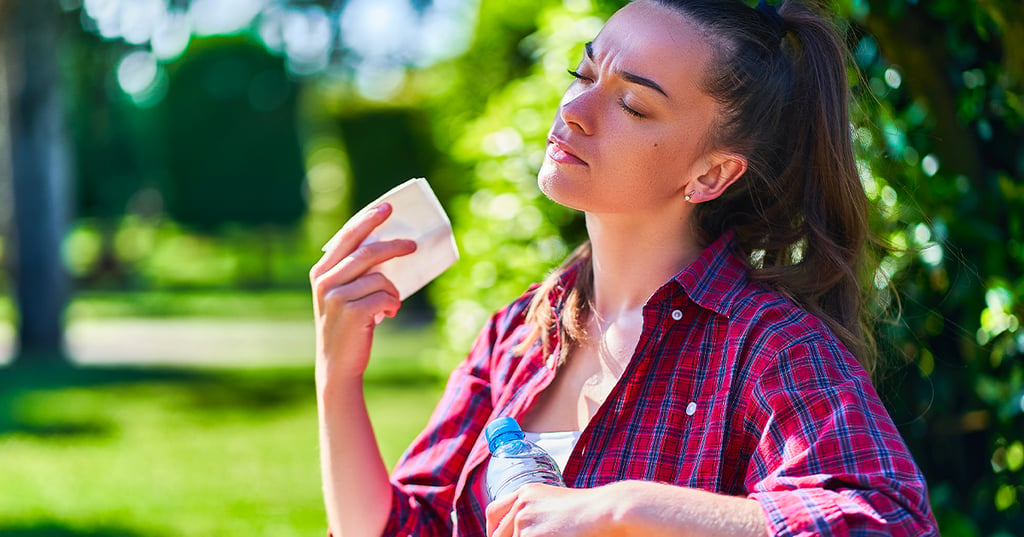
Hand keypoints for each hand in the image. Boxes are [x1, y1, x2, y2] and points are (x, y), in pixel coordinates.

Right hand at [310, 203, 415, 380]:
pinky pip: (384, 297)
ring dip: (393, 291)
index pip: (347, 237)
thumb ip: (357, 272)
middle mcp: (325, 281)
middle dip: (393, 245)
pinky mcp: (351, 313)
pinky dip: (393, 304)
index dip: (367, 219)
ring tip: (391, 303)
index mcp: (321, 272)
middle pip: (367, 252)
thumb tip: (390, 246)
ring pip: (380, 278)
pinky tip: (388, 314)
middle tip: (413, 244)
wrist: (338, 364)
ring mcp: (336, 297)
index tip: (387, 206)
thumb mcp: (345, 295)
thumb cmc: (348, 325)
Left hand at [485, 484, 616, 536]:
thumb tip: (522, 531)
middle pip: (497, 533)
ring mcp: (524, 521)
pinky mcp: (531, 536)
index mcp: (526, 492)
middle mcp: (521, 504)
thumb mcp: (555, 506)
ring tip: (552, 535)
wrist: (605, 511)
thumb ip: (535, 515)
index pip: (494, 512)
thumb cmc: (590, 512)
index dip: (493, 530)